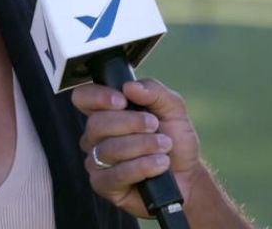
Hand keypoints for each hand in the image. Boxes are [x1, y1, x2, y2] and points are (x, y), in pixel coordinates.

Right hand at [72, 79, 204, 217]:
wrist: (188, 176)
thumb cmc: (176, 141)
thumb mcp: (173, 108)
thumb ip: (154, 91)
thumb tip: (130, 86)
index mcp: (108, 112)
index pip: (84, 98)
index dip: (98, 96)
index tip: (123, 100)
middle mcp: (97, 136)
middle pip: (96, 123)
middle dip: (131, 123)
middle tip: (155, 126)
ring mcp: (97, 161)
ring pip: (108, 149)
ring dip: (142, 145)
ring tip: (164, 146)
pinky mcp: (103, 185)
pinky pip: (115, 175)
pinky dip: (142, 167)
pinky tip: (159, 165)